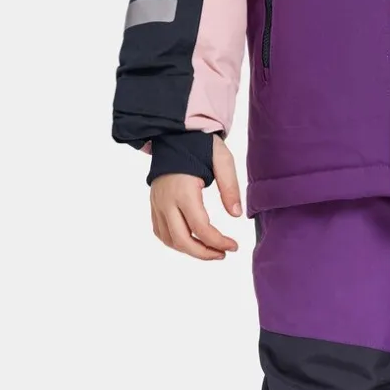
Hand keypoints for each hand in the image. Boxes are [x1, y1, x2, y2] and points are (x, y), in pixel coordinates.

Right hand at [150, 135, 241, 259]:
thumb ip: (230, 187)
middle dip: (204, 253)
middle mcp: (166, 200)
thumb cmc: (200, 146)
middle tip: (223, 254)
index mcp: (184, 190)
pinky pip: (160, 232)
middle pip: (182, 240)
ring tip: (211, 250)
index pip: (200, 227)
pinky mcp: (154, 204)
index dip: (218, 242)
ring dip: (190, 250)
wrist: (174, 135)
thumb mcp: (222, 160)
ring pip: (169, 240)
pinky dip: (176, 242)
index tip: (234, 246)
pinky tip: (193, 242)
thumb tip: (236, 214)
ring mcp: (157, 203)